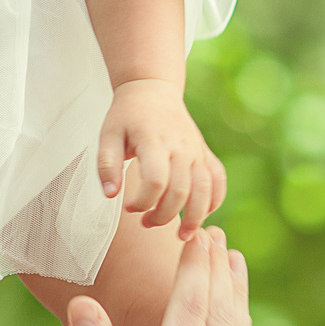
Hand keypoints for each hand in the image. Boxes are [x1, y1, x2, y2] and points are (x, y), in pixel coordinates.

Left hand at [96, 78, 226, 236]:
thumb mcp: (108, 135)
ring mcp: (196, 149)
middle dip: (164, 215)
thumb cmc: (126, 116)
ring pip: (205, 189)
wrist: (151, 90)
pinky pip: (218, 179)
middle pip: (181, 191)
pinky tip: (203, 214)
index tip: (128, 207)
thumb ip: (106, 165)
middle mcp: (180, 146)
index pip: (156, 181)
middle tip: (146, 223)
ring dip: (195, 216)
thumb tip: (111, 195)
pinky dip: (215, 200)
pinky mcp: (204, 152)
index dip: (143, 202)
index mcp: (154, 141)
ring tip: (182, 235)